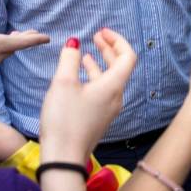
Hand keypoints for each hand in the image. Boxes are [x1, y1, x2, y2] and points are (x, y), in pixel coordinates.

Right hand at [39, 29, 136, 162]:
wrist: (64, 158)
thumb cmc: (64, 120)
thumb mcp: (63, 83)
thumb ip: (69, 59)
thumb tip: (74, 43)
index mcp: (113, 86)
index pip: (127, 56)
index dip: (117, 40)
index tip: (101, 32)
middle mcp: (116, 97)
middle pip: (120, 67)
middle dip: (109, 49)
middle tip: (96, 35)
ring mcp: (108, 110)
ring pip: (110, 80)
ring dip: (100, 63)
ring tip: (87, 52)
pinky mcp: (99, 118)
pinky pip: (102, 91)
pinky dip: (94, 77)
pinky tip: (79, 76)